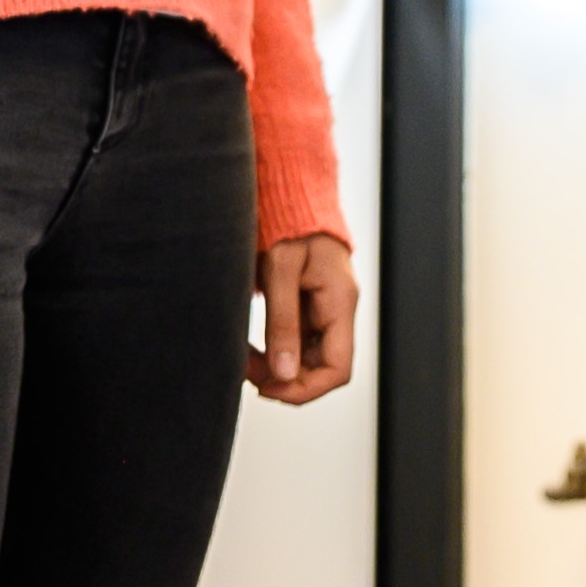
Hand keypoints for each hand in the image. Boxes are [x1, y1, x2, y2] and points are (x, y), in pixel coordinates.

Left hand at [250, 234, 358, 404]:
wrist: (292, 197)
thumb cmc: (288, 224)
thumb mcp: (279, 271)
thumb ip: (282, 322)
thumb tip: (283, 373)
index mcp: (340, 302)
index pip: (338, 369)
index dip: (305, 389)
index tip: (269, 388)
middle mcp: (339, 311)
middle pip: (323, 369)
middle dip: (285, 379)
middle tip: (247, 371)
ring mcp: (326, 310)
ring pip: (308, 359)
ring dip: (277, 367)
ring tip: (245, 359)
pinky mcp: (311, 307)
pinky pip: (298, 342)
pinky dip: (276, 351)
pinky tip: (252, 347)